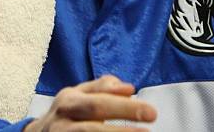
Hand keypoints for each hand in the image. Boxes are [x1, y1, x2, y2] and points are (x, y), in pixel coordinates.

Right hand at [25, 74, 156, 130]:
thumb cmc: (64, 113)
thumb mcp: (77, 95)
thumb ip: (102, 88)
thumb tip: (129, 88)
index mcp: (69, 99)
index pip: (99, 100)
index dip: (124, 106)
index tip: (150, 112)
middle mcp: (63, 120)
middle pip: (93, 119)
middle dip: (122, 123)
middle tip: (149, 125)